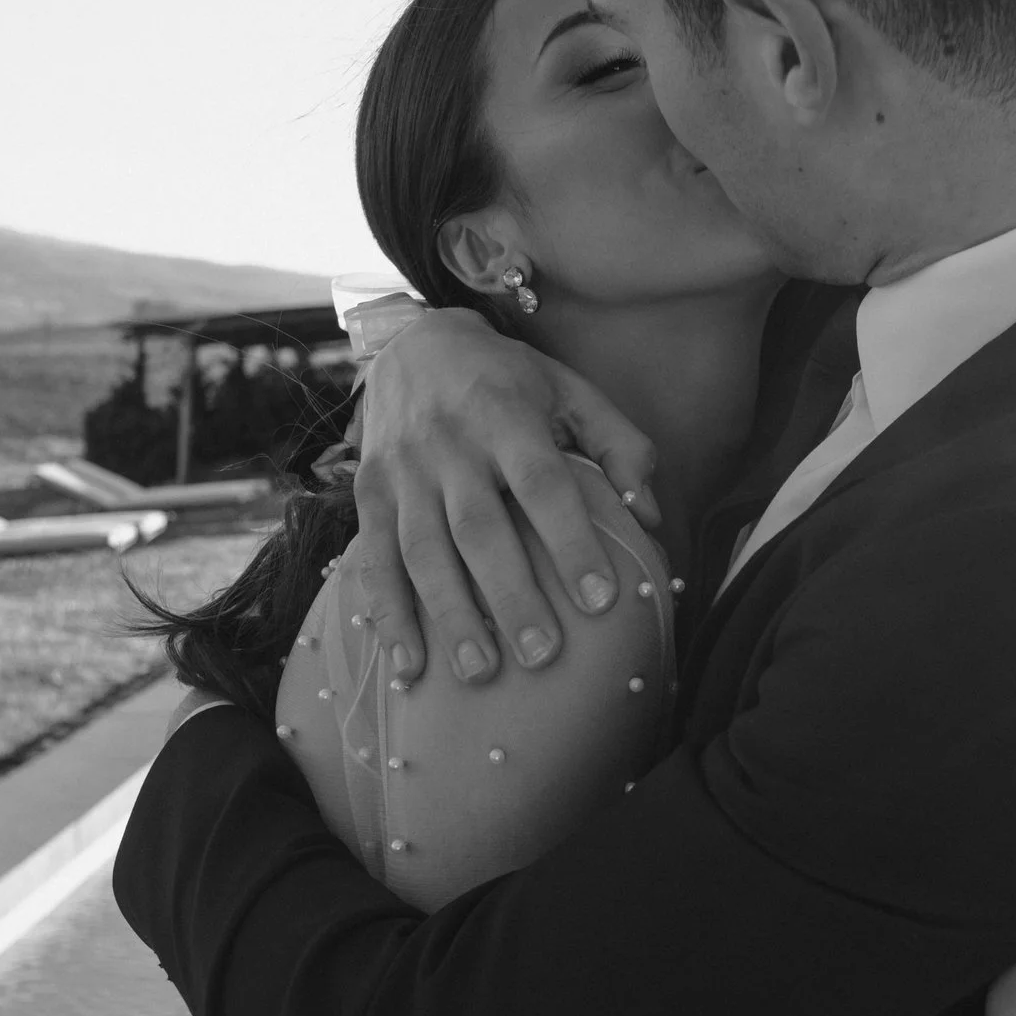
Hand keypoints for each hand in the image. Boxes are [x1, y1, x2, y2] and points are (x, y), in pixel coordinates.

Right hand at [349, 308, 661, 686]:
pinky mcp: (368, 494)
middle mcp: (449, 445)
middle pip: (480, 528)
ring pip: (423, 551)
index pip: (542, 484)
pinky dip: (389, 616)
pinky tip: (409, 667)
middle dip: (510, 595)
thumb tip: (647, 515)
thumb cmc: (509, 380)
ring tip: (481, 672)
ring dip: (450, 615)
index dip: (570, 541)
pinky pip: (375, 560)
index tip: (601, 599)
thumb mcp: (570, 391)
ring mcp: (402, 472)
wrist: (413, 343)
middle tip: (543, 656)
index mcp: (506, 416)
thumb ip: (618, 445)